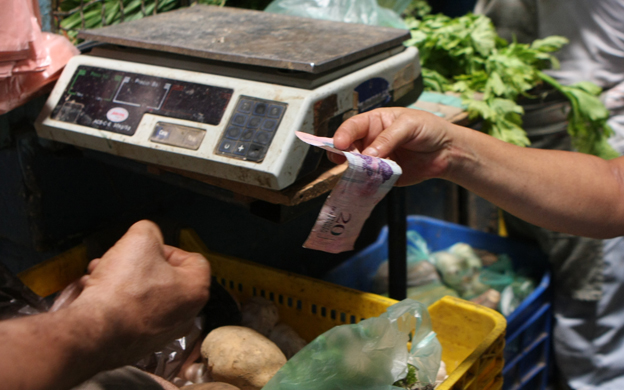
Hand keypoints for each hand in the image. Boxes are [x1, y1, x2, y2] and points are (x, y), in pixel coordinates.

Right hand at [70, 220, 210, 367]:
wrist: (94, 332)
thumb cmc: (124, 288)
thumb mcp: (140, 240)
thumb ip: (149, 231)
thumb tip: (148, 236)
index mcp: (196, 290)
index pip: (192, 260)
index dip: (168, 248)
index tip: (146, 249)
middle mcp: (185, 315)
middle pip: (164, 277)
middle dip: (137, 264)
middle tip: (119, 258)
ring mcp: (163, 332)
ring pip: (144, 294)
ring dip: (121, 279)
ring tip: (100, 272)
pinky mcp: (139, 343)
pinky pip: (131, 313)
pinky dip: (114, 300)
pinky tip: (94, 292)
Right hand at [330, 108, 459, 185]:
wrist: (446, 151)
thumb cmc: (428, 129)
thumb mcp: (408, 125)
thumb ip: (388, 138)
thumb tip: (369, 153)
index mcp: (374, 122)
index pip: (352, 127)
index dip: (343, 134)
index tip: (339, 144)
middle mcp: (370, 140)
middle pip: (348, 148)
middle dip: (343, 154)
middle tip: (343, 161)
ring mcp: (375, 159)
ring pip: (356, 166)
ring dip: (355, 170)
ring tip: (360, 172)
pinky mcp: (382, 176)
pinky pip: (369, 180)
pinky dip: (367, 183)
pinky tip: (369, 182)